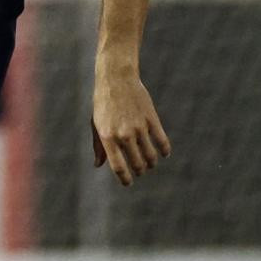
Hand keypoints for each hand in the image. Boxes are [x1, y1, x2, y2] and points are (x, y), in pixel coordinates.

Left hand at [91, 70, 170, 185]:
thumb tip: (98, 165)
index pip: (118, 167)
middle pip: (137, 164)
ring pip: (151, 156)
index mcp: (107, 136)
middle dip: (140, 171)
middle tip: (140, 170)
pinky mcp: (151, 119)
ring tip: (149, 163)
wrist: (116, 78)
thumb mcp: (96, 123)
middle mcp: (123, 134)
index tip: (128, 183)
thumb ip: (98, 146)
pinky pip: (162, 142)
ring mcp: (139, 127)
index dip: (125, 179)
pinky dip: (164, 151)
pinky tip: (163, 153)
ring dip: (151, 163)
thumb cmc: (103, 102)